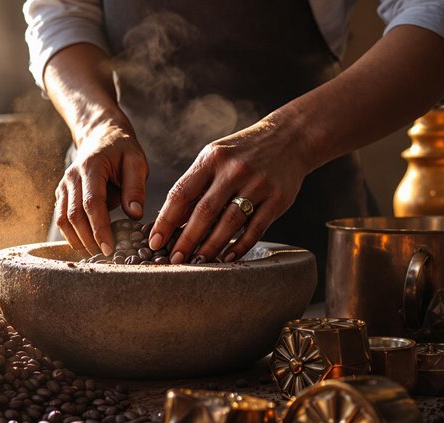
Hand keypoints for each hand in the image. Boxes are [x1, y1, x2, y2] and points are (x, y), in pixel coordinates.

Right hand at [56, 121, 147, 254]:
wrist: (100, 135)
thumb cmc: (122, 150)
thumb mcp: (136, 162)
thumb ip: (135, 188)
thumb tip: (134, 215)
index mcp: (91, 167)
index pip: (92, 203)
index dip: (99, 228)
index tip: (110, 248)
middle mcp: (72, 177)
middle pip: (74, 215)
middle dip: (88, 239)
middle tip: (105, 257)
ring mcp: (64, 186)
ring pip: (63, 219)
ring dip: (77, 240)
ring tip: (94, 255)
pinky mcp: (61, 194)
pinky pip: (61, 218)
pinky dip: (71, 234)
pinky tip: (85, 245)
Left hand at [147, 115, 313, 262]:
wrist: (289, 138)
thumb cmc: (242, 153)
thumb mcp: (215, 158)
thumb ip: (195, 185)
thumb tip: (170, 223)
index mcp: (211, 158)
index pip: (181, 193)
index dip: (165, 220)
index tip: (154, 241)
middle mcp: (234, 170)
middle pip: (204, 211)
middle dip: (186, 239)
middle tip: (174, 260)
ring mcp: (258, 184)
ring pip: (229, 222)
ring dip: (211, 246)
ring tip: (197, 263)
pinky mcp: (278, 198)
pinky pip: (256, 228)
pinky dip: (240, 246)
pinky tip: (227, 258)